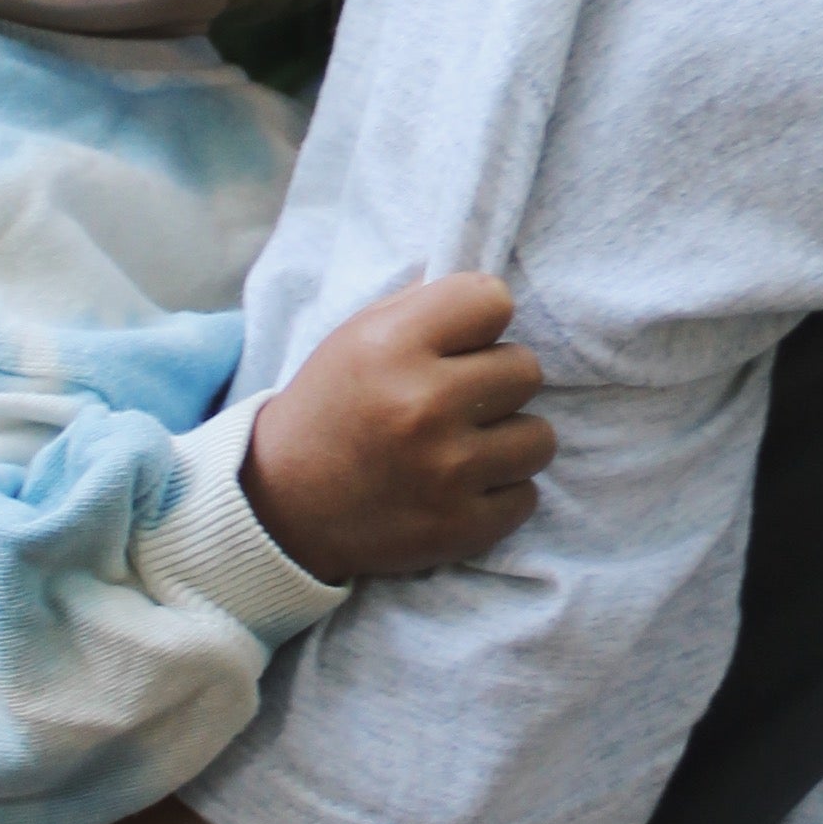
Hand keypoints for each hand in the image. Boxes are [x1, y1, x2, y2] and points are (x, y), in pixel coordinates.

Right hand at [241, 274, 552, 582]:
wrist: (283, 505)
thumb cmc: (332, 407)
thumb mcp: (357, 337)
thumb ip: (425, 307)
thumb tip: (496, 295)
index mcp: (392, 346)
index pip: (494, 300)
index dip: (480, 320)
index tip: (459, 343)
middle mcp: (422, 406)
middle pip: (527, 369)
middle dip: (497, 382)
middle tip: (458, 400)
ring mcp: (445, 472)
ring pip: (539, 438)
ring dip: (508, 441)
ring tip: (464, 446)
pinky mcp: (459, 527)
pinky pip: (526, 496)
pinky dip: (499, 494)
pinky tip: (458, 488)